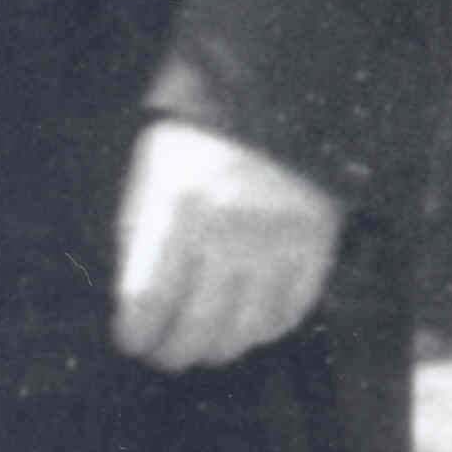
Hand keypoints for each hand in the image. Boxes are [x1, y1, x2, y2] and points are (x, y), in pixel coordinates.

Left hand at [109, 117, 346, 371]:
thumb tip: (140, 311)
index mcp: (177, 207)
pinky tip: (250, 322)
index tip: (135, 341)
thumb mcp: (152, 179)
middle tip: (169, 354)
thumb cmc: (199, 144)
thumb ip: (141, 242)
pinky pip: (291, 312)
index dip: (136, 335)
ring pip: (245, 331)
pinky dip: (266, 328)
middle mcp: (228, 228)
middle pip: (197, 327)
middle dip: (174, 352)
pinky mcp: (317, 243)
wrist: (278, 98)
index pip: (148, 301)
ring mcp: (277, 239)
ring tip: (208, 345)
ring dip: (220, 348)